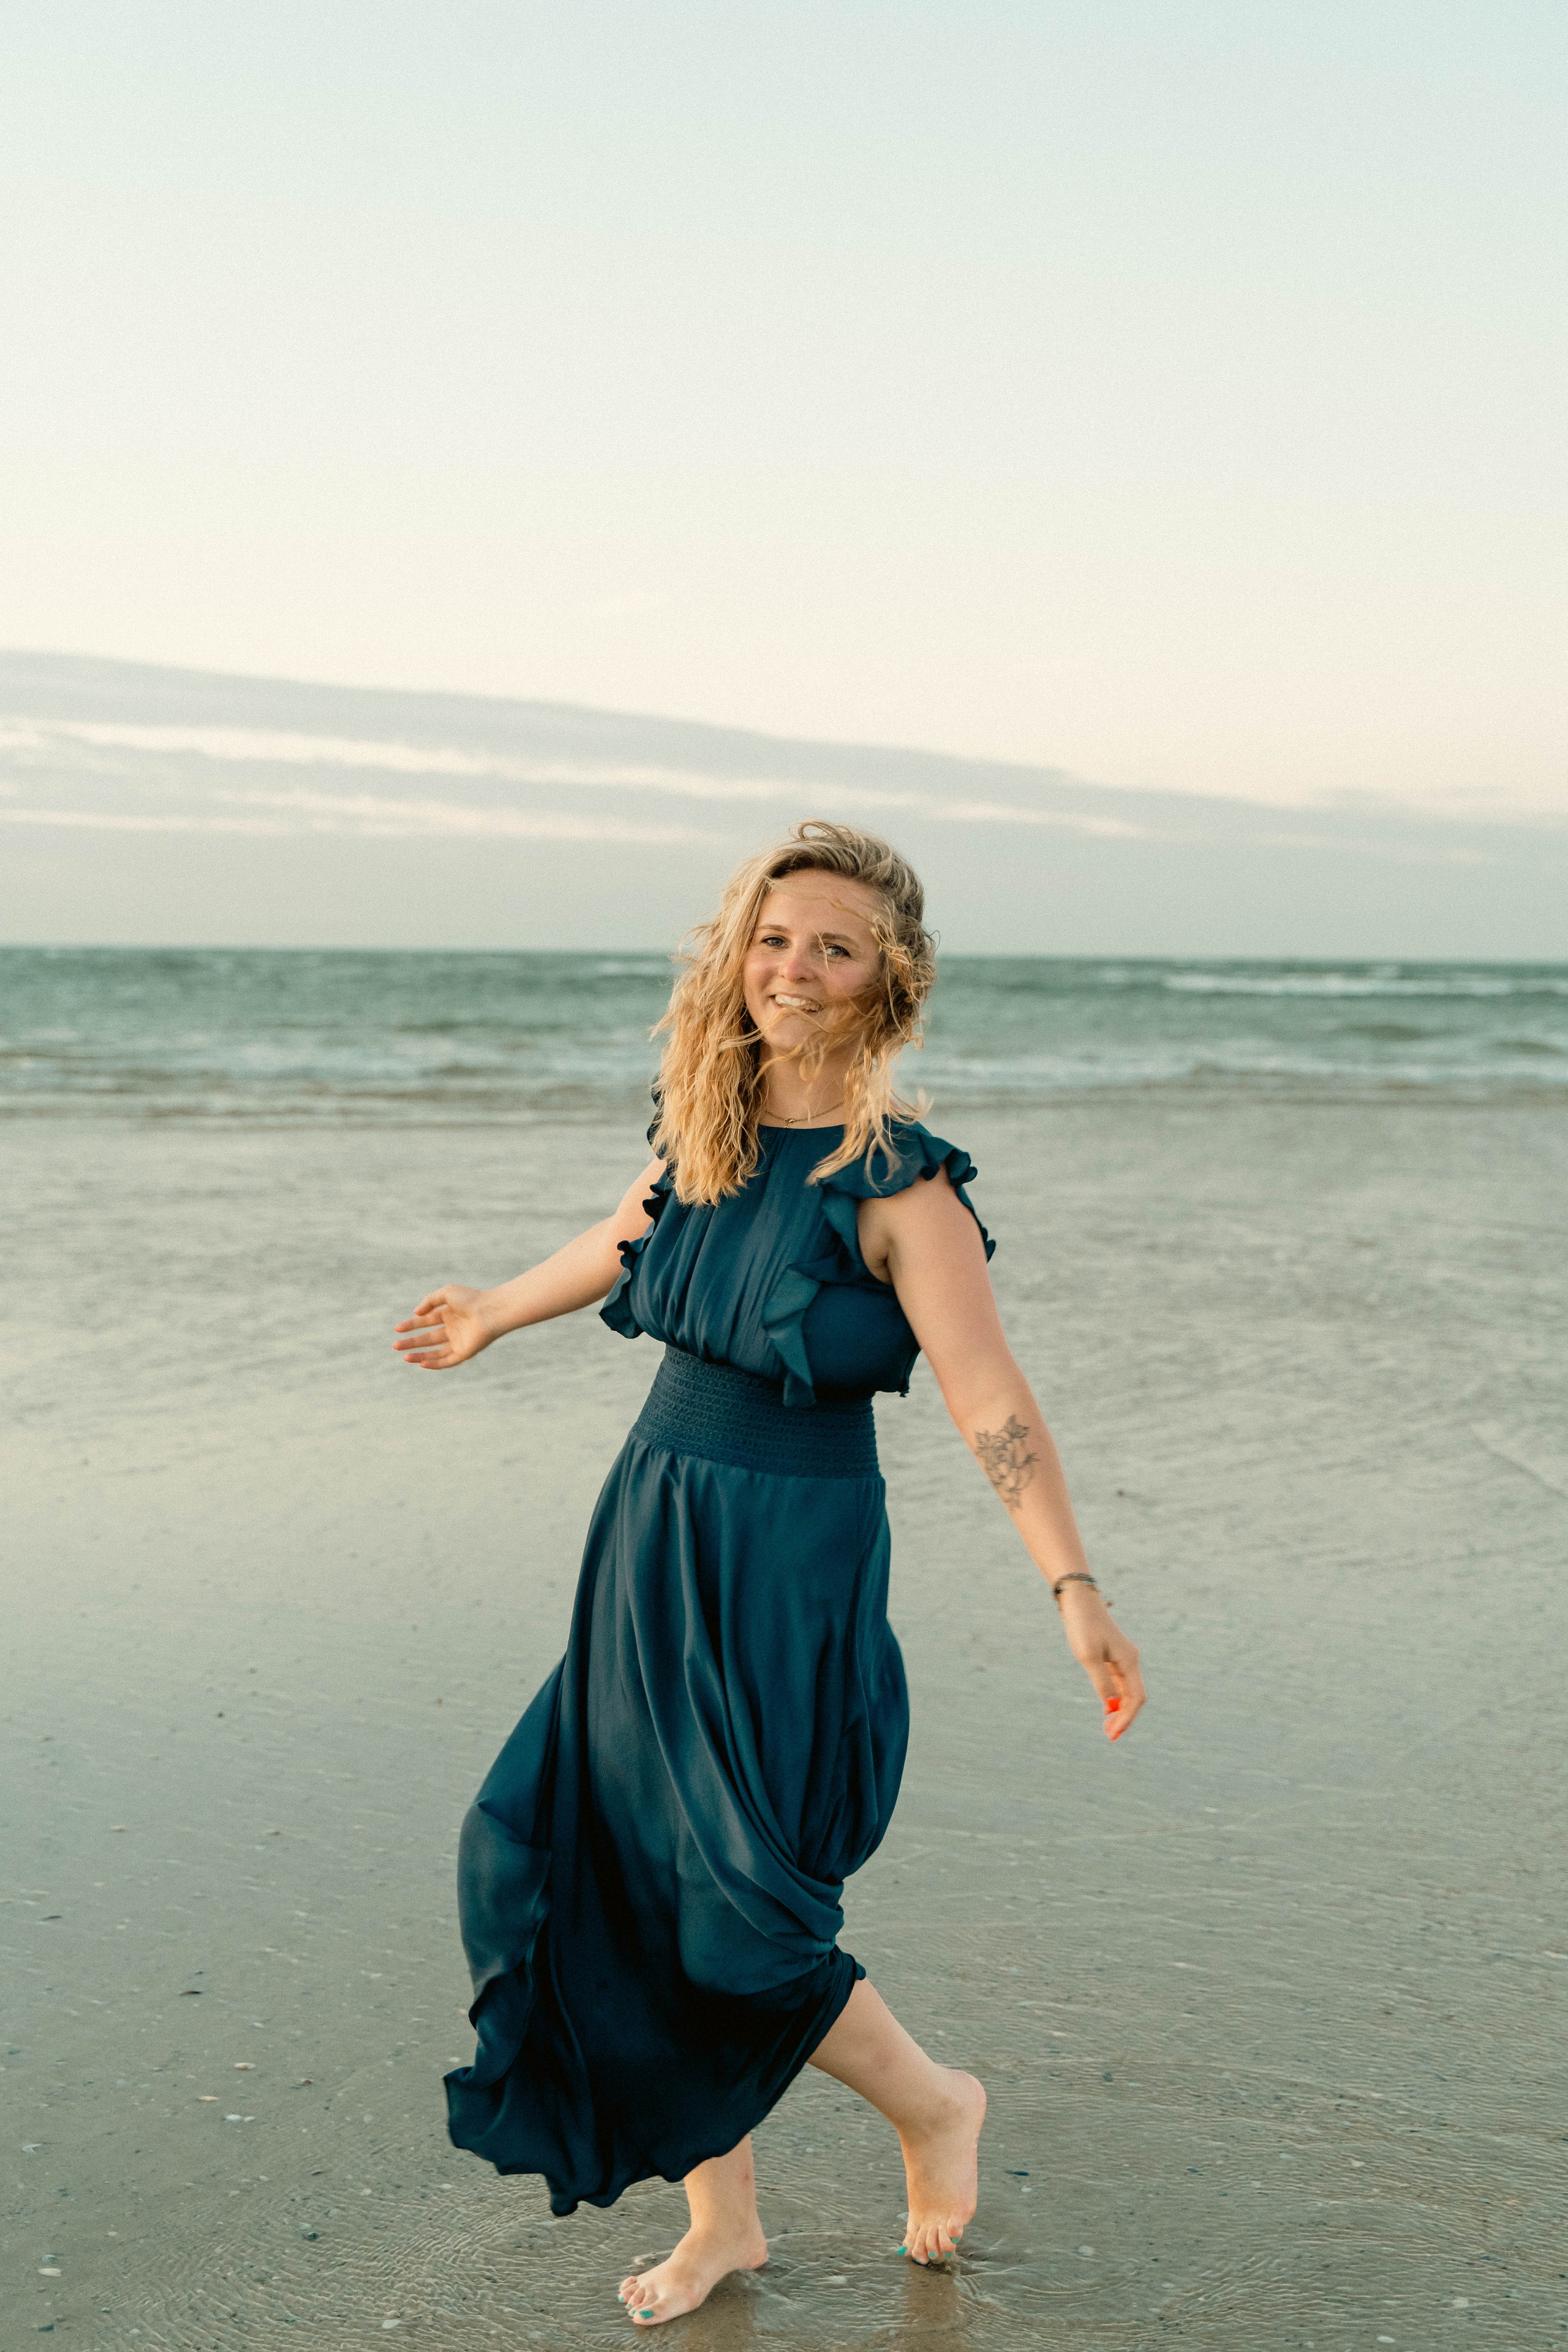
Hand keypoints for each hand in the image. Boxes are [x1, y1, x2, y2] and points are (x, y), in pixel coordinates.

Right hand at [393, 1285, 495, 1369]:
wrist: (491, 1311)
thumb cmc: (471, 1299)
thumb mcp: (446, 1293)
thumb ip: (429, 1301)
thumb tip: (416, 1313)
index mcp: (449, 1314)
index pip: (426, 1321)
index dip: (411, 1325)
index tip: (397, 1329)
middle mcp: (453, 1329)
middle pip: (428, 1338)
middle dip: (412, 1342)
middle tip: (395, 1346)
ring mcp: (459, 1341)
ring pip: (436, 1352)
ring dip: (420, 1355)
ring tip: (404, 1357)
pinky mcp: (465, 1352)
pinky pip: (447, 1361)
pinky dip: (434, 1363)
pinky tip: (421, 1363)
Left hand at [1058, 1586, 1145, 1741]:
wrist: (1078, 1600)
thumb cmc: (1083, 1626)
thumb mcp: (1088, 1656)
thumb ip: (1101, 1682)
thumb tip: (1110, 1706)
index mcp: (1130, 1661)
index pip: (1136, 1698)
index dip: (1127, 1718)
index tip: (1113, 1733)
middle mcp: (1131, 1661)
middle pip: (1134, 1697)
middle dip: (1124, 1718)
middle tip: (1110, 1736)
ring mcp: (1123, 1658)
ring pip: (1127, 1691)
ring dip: (1119, 1710)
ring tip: (1108, 1729)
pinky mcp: (1113, 1656)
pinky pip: (1119, 1683)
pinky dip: (1115, 1698)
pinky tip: (1107, 1709)